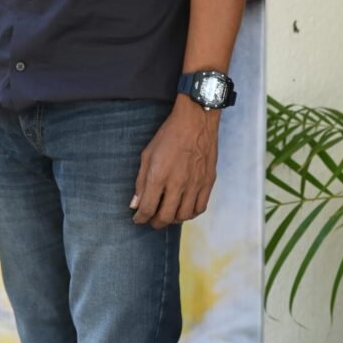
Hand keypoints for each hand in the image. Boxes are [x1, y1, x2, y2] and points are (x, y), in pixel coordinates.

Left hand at [130, 96, 218, 228]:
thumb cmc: (169, 135)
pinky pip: (200, 208)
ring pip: (183, 216)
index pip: (147, 208)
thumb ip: (141, 181)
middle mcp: (177, 183)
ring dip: (172, 220)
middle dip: (155, 222)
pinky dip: (190, 214)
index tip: (137, 218)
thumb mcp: (148, 154)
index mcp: (159, 175)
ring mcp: (195, 184)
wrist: (196, 121)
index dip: (140, 218)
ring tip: (167, 214)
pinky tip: (184, 209)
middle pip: (165, 217)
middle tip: (151, 220)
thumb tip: (135, 204)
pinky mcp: (208, 182)